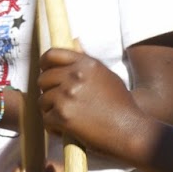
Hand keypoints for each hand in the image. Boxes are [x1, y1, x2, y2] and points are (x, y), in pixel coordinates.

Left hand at [36, 47, 155, 164]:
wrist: (129, 130)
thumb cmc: (121, 106)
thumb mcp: (107, 75)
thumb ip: (87, 61)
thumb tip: (73, 41)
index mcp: (86, 64)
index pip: (52, 55)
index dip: (44, 64)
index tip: (45, 73)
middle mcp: (75, 77)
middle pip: (43, 79)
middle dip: (48, 91)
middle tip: (59, 103)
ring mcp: (68, 96)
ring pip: (43, 100)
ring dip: (50, 111)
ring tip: (66, 118)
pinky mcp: (63, 116)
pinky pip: (46, 119)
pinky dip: (53, 127)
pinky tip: (66, 130)